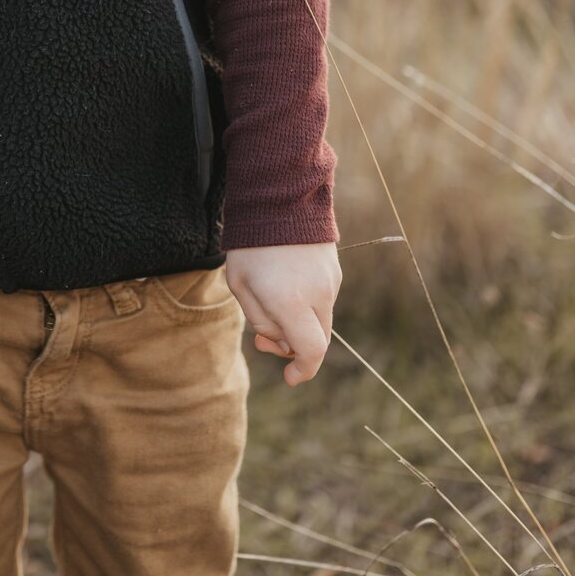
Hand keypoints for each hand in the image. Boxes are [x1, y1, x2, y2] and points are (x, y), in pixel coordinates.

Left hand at [225, 242, 341, 387]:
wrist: (279, 198)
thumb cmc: (252, 245)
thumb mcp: (241, 286)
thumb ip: (261, 321)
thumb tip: (280, 344)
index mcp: (291, 302)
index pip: (312, 351)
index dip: (303, 370)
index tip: (290, 377)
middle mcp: (318, 295)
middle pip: (317, 339)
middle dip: (293, 347)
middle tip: (263, 338)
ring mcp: (330, 282)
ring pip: (320, 319)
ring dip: (298, 323)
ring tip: (268, 302)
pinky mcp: (334, 270)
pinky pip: (322, 299)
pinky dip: (306, 305)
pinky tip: (284, 285)